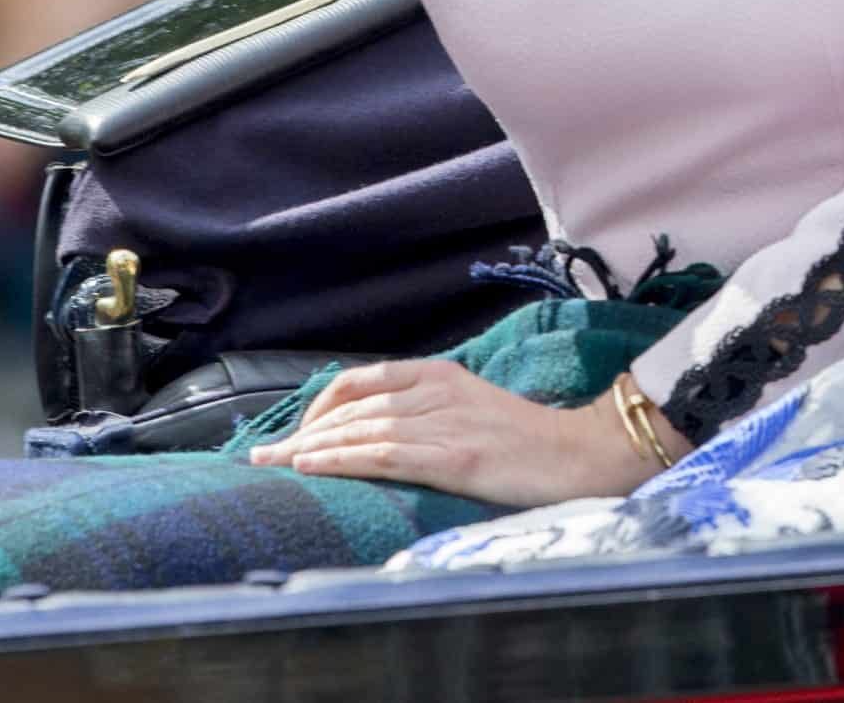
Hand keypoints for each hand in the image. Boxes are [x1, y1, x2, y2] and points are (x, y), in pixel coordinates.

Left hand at [246, 359, 654, 506]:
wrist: (581, 453)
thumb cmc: (527, 439)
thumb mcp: (473, 408)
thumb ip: (429, 410)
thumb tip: (378, 431)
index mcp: (442, 374)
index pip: (361, 380)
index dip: (318, 405)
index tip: (292, 431)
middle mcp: (439, 392)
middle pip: (353, 407)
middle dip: (301, 432)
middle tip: (262, 457)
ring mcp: (447, 424)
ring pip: (361, 431)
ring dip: (309, 449)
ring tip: (273, 467)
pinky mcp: (456, 458)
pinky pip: (385, 455)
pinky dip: (341, 460)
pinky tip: (311, 468)